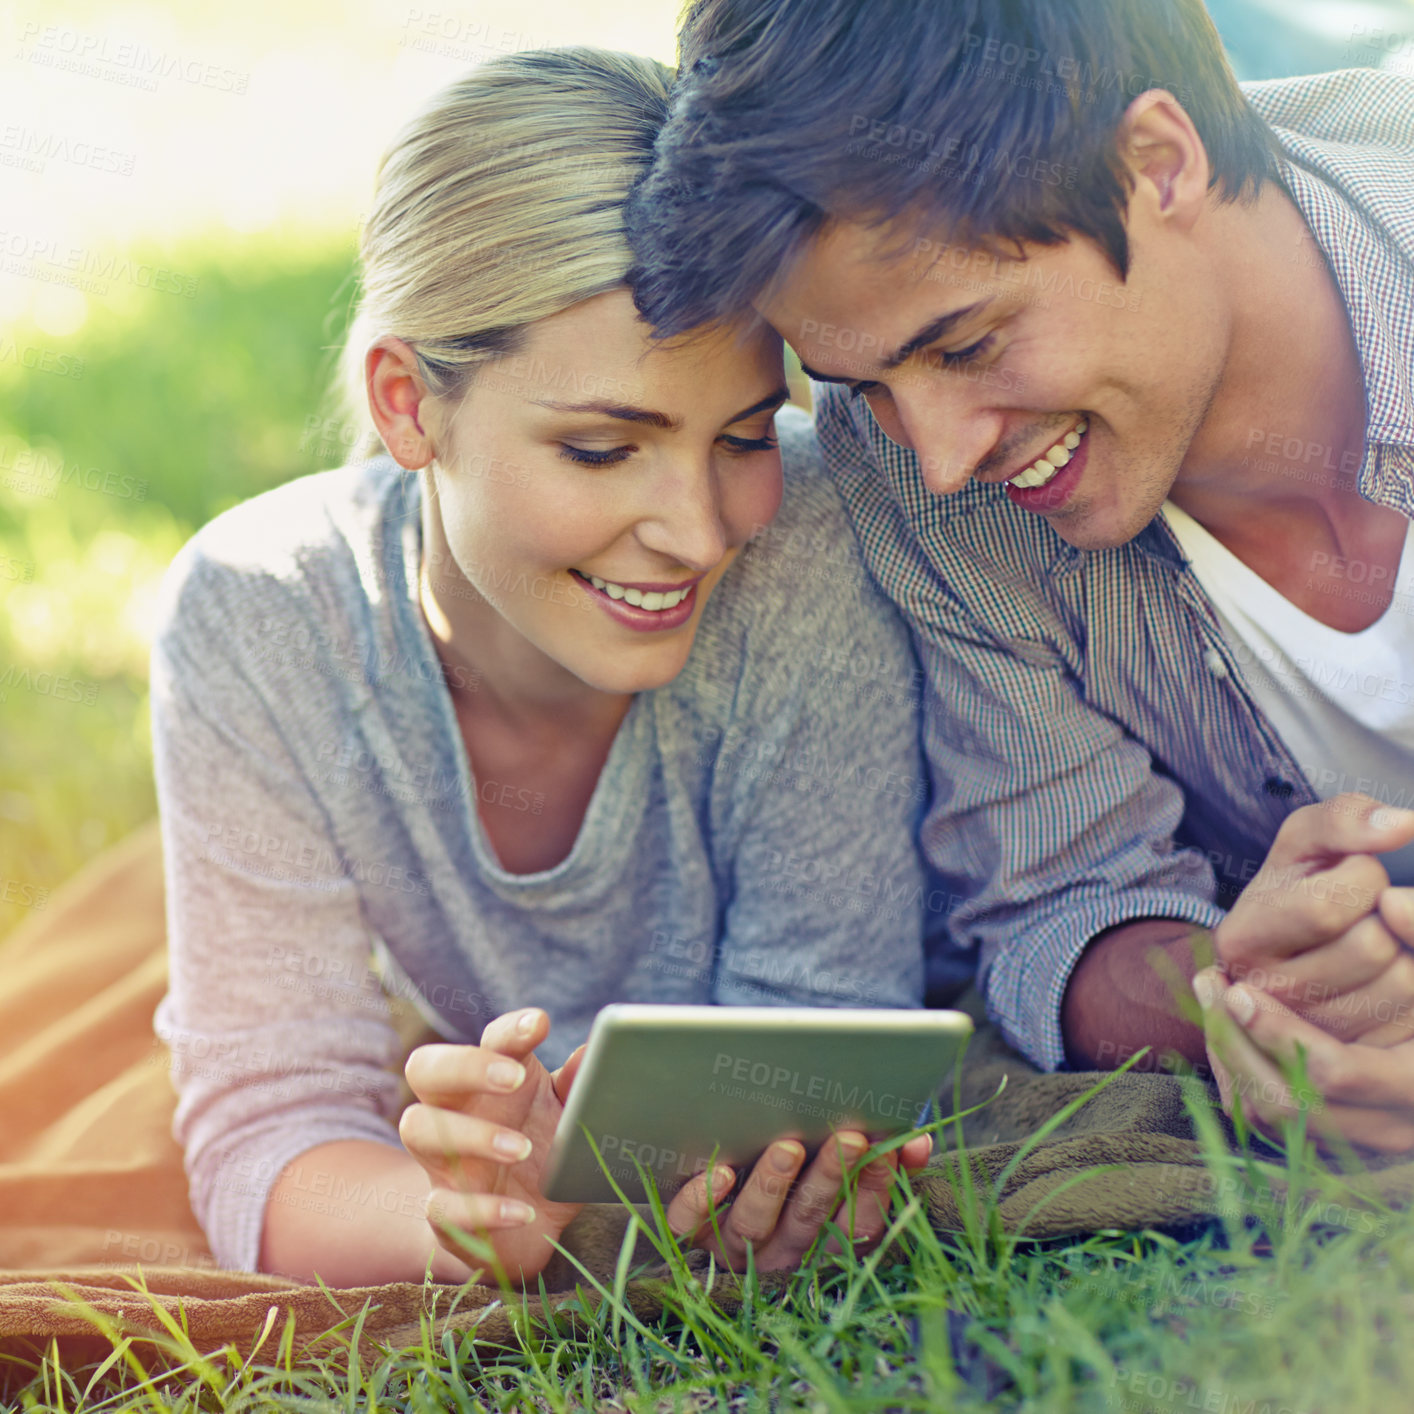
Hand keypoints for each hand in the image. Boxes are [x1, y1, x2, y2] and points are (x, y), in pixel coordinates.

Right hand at [400, 1007, 585, 1282]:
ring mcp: (442, 1159)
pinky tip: (522, 1211)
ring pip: (418, 1129)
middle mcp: (456, 1109)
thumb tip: (593, 1054)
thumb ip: (576, 1087)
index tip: (540, 1024)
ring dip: (470, 1136)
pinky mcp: (443, 1210)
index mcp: (493, 1077)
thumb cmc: (545, 1151)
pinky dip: (482, 1209)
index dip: (511, 1031)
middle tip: (515, 1078)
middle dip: (465, 1066)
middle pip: (427, 1068)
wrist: (523, 1227)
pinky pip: (442, 1207)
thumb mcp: (567, 1118)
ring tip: (521, 1149)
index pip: (491, 1041)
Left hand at [663, 1129, 932, 1271]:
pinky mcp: (689, 1231)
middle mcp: (781, 1253)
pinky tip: (721, 1172)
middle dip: (832, 1176)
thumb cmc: (797, 1173)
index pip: (860, 1225)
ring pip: (754, 1226)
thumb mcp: (843, 1172)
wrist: (712, 1187)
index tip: (886, 1146)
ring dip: (773, 1184)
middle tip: (849, 1136)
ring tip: (788, 1146)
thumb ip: (884, 1160)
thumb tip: (919, 1143)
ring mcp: (733, 1246)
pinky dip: (702, 1200)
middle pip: (810, 1220)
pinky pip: (689, 1226)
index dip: (877, 1188)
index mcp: (823, 1243)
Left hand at [1194, 968, 1413, 1153]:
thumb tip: (1393, 903)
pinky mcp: (1340, 1143)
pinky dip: (1241, 1073)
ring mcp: (1365, 1143)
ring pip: (1274, 1119)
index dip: (1282, 1034)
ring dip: (1231, 1057)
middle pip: (1290, 1106)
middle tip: (1211, 984)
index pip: (1337, 1073)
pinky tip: (1226, 1021)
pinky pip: (1273, 1121)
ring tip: (1212, 993)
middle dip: (1238, 1045)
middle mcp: (1395, 1127)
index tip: (1240, 991)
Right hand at [1213, 795, 1413, 1043]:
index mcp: (1241, 940)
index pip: (1326, 905)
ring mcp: (1309, 1036)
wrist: (1286, 953)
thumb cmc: (1298, 889)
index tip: (1351, 873)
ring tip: (1379, 941)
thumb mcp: (1303, 842)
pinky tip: (1397, 974)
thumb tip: (1403, 825)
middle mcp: (1266, 997)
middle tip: (1365, 911)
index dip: (1360, 876)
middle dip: (1387, 915)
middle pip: (1370, 947)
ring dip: (1411, 950)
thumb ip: (1342, 818)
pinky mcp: (1352, 1062)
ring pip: (1404, 986)